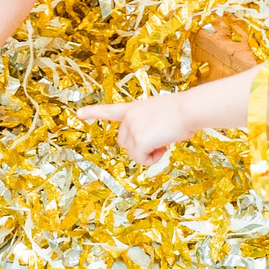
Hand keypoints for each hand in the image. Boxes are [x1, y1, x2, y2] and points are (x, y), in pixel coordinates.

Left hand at [79, 92, 193, 168]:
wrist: (189, 109)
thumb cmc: (183, 113)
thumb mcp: (160, 116)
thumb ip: (148, 126)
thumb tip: (150, 142)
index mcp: (134, 108)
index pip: (110, 110)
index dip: (94, 112)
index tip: (79, 113)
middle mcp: (129, 117)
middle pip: (125, 144)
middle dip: (141, 148)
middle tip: (160, 139)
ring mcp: (131, 127)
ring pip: (133, 154)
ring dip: (149, 153)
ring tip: (164, 139)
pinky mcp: (138, 139)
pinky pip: (142, 160)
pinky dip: (154, 158)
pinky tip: (163, 145)